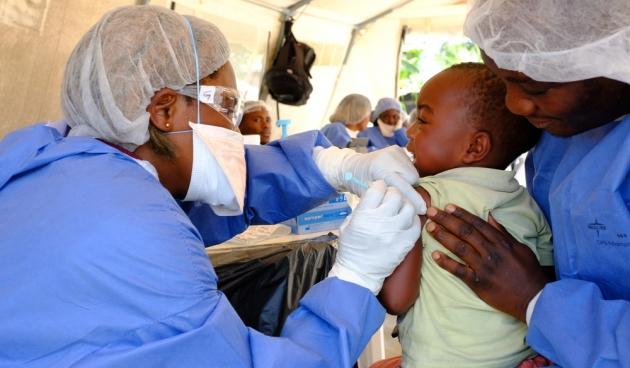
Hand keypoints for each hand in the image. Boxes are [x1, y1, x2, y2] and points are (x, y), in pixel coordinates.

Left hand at [313, 146, 425, 213]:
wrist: (353, 166)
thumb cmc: (359, 183)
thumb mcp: (370, 195)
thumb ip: (388, 200)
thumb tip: (408, 208)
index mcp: (379, 168)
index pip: (402, 185)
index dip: (413, 199)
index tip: (422, 209)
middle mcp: (388, 156)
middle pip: (412, 178)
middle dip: (409, 188)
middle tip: (396, 194)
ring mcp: (394, 150)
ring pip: (413, 172)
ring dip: (408, 181)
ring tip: (394, 184)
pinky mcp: (397, 148)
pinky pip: (410, 166)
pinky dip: (405, 174)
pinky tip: (395, 176)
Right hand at [328, 180, 420, 293]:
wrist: (359, 273)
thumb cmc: (351, 248)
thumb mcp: (348, 224)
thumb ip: (362, 208)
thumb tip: (375, 196)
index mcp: (364, 214)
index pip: (378, 188)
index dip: (379, 187)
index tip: (379, 190)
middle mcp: (381, 220)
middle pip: (395, 195)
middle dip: (392, 194)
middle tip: (390, 199)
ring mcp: (395, 232)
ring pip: (409, 207)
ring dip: (404, 205)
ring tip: (400, 210)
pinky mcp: (406, 243)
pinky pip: (416, 224)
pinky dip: (412, 220)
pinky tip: (406, 222)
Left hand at [426, 204, 552, 321]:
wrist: (534, 298)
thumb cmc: (528, 272)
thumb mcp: (520, 248)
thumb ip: (503, 232)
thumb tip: (490, 216)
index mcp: (501, 242)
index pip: (477, 224)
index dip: (461, 214)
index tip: (447, 206)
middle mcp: (491, 252)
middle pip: (464, 232)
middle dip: (446, 220)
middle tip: (431, 211)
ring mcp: (483, 267)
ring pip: (459, 247)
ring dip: (443, 236)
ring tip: (429, 227)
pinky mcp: (478, 283)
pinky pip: (458, 271)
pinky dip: (446, 263)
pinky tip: (434, 255)